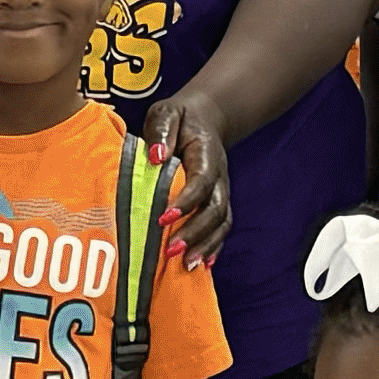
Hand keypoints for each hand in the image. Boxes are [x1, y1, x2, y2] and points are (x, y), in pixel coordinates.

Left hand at [144, 89, 236, 261]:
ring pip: (221, 224)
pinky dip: (212, 249)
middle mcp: (219, 178)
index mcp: (206, 156)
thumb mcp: (167, 112)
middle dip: (195, 232)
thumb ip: (162, 130)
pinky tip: (200, 266)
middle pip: (215, 210)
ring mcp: (220, 193)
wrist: (204, 119)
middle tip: (171, 250)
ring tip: (186, 265)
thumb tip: (156, 157)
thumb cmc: (180, 118)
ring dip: (205, 246)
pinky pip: (220, 230)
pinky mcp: (216, 204)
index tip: (163, 218)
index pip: (202, 182)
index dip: (187, 202)